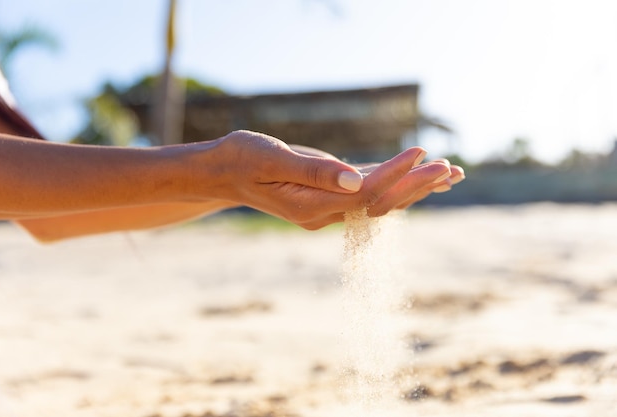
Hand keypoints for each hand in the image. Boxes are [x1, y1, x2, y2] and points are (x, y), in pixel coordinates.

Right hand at [209, 131, 458, 228]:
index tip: (420, 153)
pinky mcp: (329, 195)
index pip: (362, 195)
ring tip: (450, 173)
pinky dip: (395, 181)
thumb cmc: (242, 160)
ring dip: (414, 187)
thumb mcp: (271, 160)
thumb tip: (356, 181)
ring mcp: (328, 207)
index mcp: (310, 207)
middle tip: (452, 169)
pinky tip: (418, 173)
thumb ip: (313, 172)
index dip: (393, 176)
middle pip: (379, 203)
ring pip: (379, 200)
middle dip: (416, 185)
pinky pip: (368, 191)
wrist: (224, 172)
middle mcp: (324, 213)